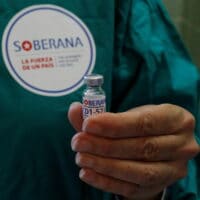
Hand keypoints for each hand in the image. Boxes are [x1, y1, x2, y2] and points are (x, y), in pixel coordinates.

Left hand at [68, 103, 199, 199]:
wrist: (160, 143)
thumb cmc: (143, 124)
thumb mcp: (129, 114)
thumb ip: (100, 113)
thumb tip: (75, 109)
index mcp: (176, 119)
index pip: (145, 122)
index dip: (115, 125)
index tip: (88, 124)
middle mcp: (181, 145)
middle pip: (141, 147)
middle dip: (105, 146)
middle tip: (78, 142)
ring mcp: (172, 169)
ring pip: (138, 171)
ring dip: (104, 165)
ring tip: (81, 157)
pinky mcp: (158, 186)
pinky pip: (131, 188)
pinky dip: (106, 181)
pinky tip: (87, 173)